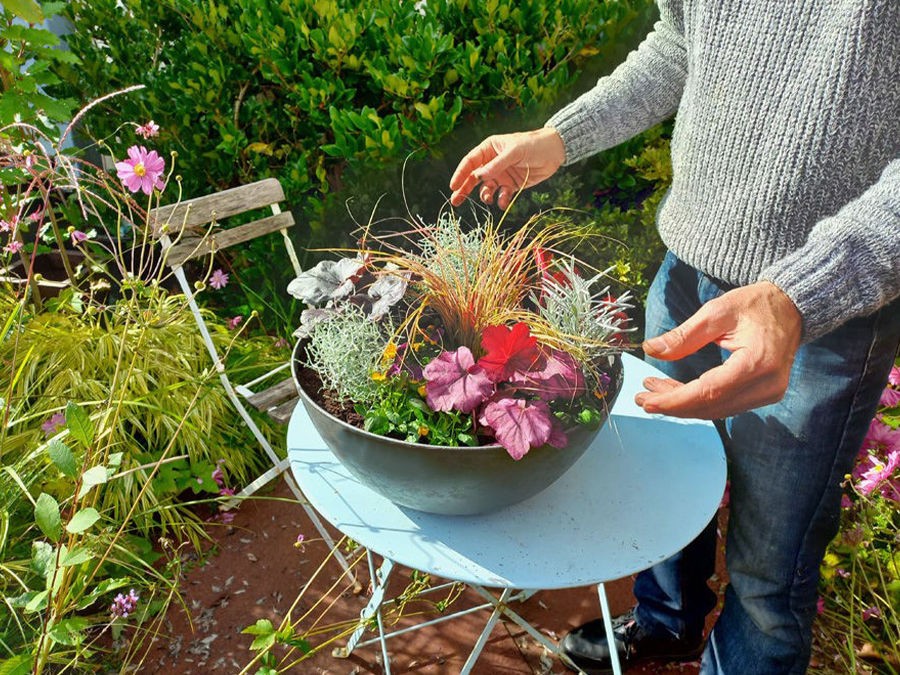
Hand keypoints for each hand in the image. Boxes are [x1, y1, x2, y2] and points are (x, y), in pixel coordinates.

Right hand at [449, 128, 565, 208]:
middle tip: (455, 201)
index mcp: (489, 149)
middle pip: (473, 177)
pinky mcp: (511, 185)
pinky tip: (502, 202)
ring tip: (488, 199)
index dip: (460, 173)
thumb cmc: (533, 145)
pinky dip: (500, 200)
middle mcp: (492, 162)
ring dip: (485, 195)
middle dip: (464, 189)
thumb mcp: (514, 152)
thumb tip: (478, 176)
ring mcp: (501, 174)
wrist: (554, 151)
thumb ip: (496, 165)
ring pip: (486, 188)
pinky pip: (501, 195)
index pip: (470, 162)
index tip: (453, 186)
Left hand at [634, 281, 802, 418]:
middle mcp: (766, 385)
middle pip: (711, 406)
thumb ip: (683, 335)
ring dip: (683, 404)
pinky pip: (725, 405)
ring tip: (654, 390)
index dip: (675, 400)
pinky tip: (677, 391)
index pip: (709, 392)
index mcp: (757, 363)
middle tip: (643, 397)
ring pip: (716, 409)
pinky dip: (699, 401)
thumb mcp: (716, 312)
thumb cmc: (756, 305)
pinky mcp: (764, 394)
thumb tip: (651, 349)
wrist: (791, 307)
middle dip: (673, 405)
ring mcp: (768, 393)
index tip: (647, 400)